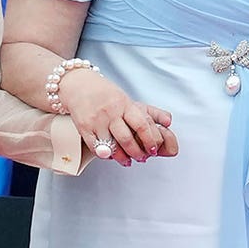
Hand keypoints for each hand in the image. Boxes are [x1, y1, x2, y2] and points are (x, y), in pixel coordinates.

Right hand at [60, 70, 176, 165]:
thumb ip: (149, 112)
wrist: (79, 86)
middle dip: (137, 152)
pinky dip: (105, 155)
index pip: (142, 125)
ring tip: (128, 161)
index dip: (150, 140)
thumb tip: (169, 122)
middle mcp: (111, 113)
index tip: (154, 150)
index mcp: (125, 105)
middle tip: (143, 158)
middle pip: (127, 138)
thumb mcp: (129, 100)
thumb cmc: (107, 94)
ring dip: (122, 157)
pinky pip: (96, 146)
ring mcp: (97, 121)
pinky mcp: (84, 128)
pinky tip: (112, 157)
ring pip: (111, 145)